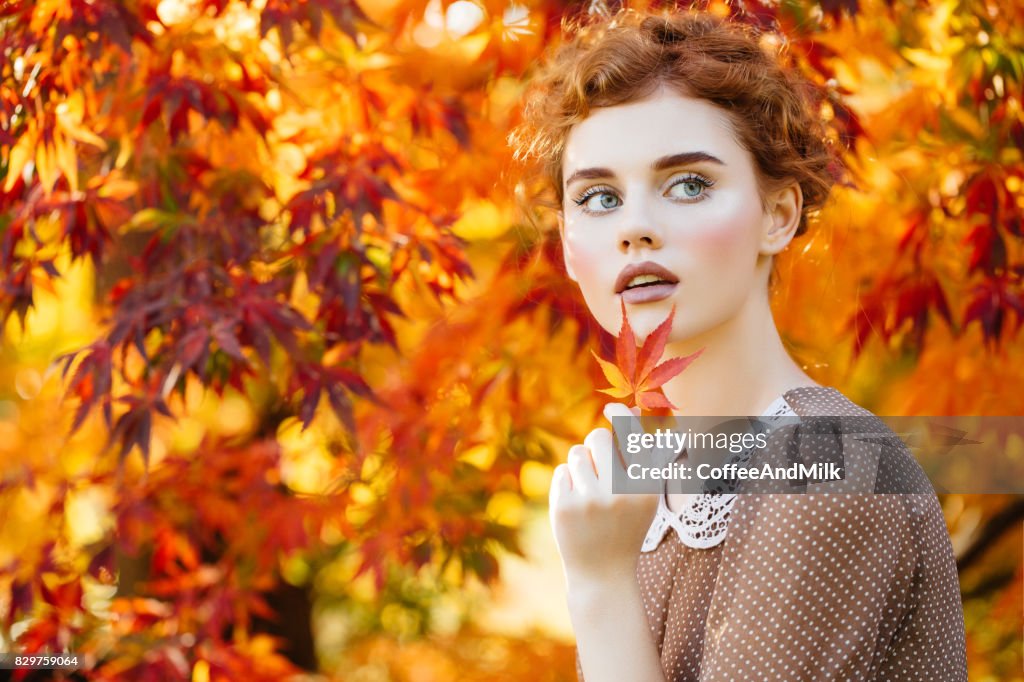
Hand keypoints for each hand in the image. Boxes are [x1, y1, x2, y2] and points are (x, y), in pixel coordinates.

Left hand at [548, 403, 663, 585]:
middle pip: (598, 437)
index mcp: (646, 487)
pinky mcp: (564, 507)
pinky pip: (562, 472)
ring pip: (577, 453)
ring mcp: (590, 500)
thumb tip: (630, 410)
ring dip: (582, 467)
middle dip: (596, 446)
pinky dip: (567, 484)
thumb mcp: (644, 495)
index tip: (612, 407)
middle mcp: (620, 492)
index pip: (633, 436)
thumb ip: (643, 455)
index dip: (622, 415)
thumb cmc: (626, 526)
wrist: (602, 572)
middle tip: (600, 468)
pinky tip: (577, 506)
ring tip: (590, 493)